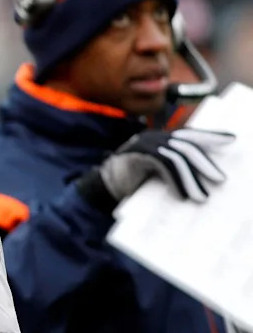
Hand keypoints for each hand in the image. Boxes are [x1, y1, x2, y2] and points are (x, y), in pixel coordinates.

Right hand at [78, 128, 233, 206]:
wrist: (101, 188)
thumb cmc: (130, 183)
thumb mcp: (157, 172)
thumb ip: (175, 168)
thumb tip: (205, 176)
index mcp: (159, 139)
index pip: (189, 135)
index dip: (210, 135)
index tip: (231, 139)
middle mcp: (153, 137)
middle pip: (187, 145)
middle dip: (205, 163)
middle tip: (220, 179)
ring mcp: (144, 143)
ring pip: (178, 157)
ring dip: (193, 179)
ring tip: (202, 197)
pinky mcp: (137, 154)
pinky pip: (164, 165)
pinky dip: (176, 181)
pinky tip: (182, 195)